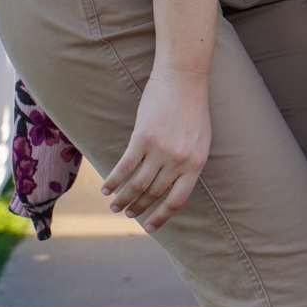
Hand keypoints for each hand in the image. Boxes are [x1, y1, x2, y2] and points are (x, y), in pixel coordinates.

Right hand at [103, 68, 210, 232]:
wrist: (184, 78)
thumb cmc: (192, 108)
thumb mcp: (200, 139)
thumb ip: (188, 162)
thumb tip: (172, 183)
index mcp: (196, 162)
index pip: (178, 200)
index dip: (162, 217)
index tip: (149, 228)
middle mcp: (180, 160)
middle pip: (154, 194)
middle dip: (138, 208)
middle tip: (126, 214)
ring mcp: (161, 150)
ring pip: (137, 185)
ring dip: (122, 199)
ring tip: (113, 205)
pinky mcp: (142, 138)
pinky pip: (124, 167)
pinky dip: (113, 181)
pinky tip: (106, 189)